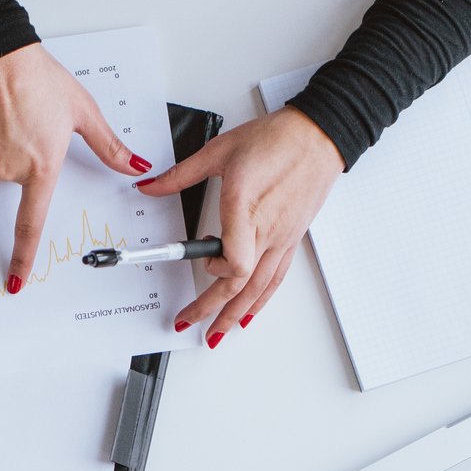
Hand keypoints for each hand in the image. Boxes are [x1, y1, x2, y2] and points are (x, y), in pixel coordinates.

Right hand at [0, 43, 150, 292]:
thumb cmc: (39, 78)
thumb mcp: (82, 111)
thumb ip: (109, 147)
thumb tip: (136, 168)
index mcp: (42, 166)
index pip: (32, 223)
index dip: (23, 255)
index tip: (16, 279)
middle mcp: (10, 168)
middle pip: (21, 177)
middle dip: (28, 154)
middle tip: (32, 121)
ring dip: (7, 143)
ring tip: (12, 112)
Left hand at [139, 107, 341, 346]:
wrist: (319, 136)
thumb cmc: (278, 140)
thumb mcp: (220, 151)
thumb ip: (180, 174)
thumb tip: (151, 185)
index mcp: (246, 209)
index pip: (235, 262)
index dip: (215, 270)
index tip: (200, 261)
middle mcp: (266, 230)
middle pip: (241, 286)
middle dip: (212, 310)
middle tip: (188, 323)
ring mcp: (282, 238)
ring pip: (259, 289)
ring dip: (235, 315)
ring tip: (217, 334)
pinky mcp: (291, 238)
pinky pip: (275, 278)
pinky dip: (260, 300)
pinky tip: (249, 313)